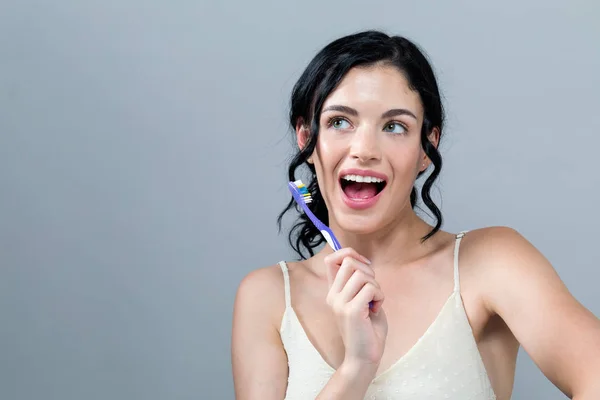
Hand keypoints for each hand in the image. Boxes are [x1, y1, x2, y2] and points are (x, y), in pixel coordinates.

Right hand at [324, 248, 387, 369]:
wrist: (364, 357)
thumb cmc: (367, 329)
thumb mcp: (361, 299)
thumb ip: (359, 281)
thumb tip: (361, 260)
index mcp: (333, 292)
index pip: (331, 259)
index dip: (348, 253)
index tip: (364, 264)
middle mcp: (333, 295)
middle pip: (349, 262)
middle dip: (368, 271)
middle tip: (373, 290)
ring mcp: (340, 303)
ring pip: (362, 275)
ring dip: (376, 286)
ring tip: (374, 302)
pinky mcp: (351, 311)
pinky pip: (371, 288)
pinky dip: (380, 297)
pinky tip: (376, 310)